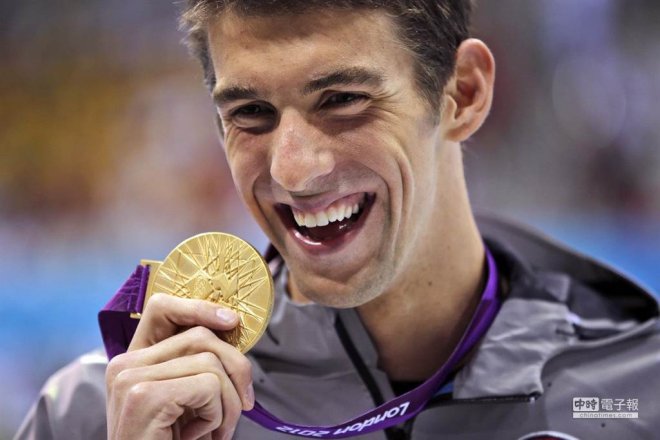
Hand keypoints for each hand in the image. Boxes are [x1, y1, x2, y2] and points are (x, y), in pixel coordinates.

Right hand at [105, 293, 254, 439]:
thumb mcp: (185, 399)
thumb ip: (196, 363)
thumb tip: (232, 327)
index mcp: (133, 360)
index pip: (163, 307)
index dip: (201, 307)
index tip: (231, 322)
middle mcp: (124, 364)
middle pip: (202, 335)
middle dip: (235, 370)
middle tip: (238, 406)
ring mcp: (130, 378)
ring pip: (211, 362)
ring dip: (227, 402)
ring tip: (213, 430)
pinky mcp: (144, 397)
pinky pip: (209, 386)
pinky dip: (217, 415)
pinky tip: (197, 436)